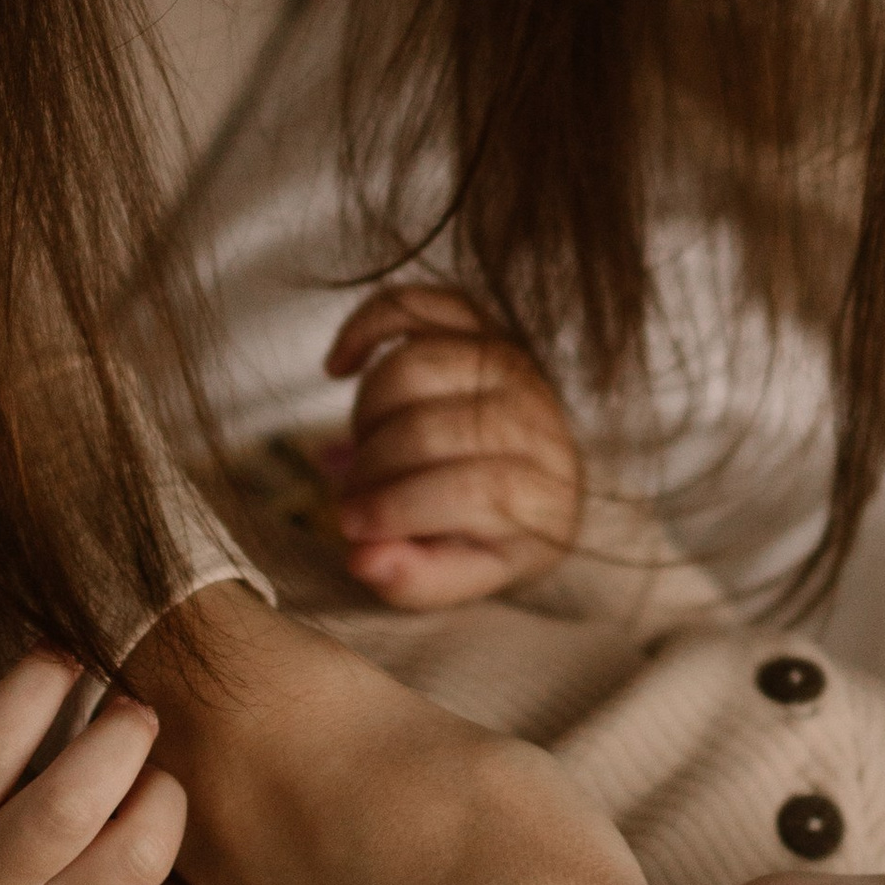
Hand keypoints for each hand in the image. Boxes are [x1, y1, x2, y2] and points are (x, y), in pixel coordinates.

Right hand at [319, 283, 583, 611]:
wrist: (533, 473)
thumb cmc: (490, 532)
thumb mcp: (465, 574)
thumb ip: (417, 580)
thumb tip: (362, 559)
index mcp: (546, 492)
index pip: (479, 487)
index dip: (403, 505)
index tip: (352, 525)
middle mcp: (538, 419)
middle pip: (436, 427)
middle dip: (374, 466)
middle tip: (352, 494)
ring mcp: (510, 363)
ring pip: (417, 366)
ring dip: (367, 412)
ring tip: (365, 449)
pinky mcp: (480, 324)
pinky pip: (418, 304)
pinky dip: (366, 325)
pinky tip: (337, 368)